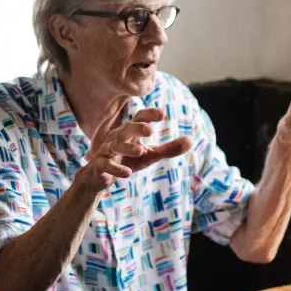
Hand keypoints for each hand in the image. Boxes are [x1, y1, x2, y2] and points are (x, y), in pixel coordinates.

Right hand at [73, 105, 190, 195]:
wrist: (99, 176)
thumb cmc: (127, 160)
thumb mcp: (150, 155)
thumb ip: (168, 149)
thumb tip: (191, 140)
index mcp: (129, 132)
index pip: (139, 118)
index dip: (149, 115)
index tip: (162, 113)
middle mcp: (117, 137)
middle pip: (127, 129)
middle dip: (138, 128)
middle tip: (151, 130)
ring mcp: (107, 151)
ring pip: (116, 146)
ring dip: (128, 148)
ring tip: (141, 151)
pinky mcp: (99, 165)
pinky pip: (106, 164)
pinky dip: (116, 168)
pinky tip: (127, 173)